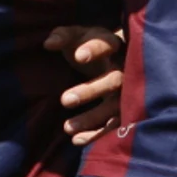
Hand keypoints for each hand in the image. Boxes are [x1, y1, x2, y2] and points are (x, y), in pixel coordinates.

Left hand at [45, 25, 124, 145]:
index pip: (107, 44)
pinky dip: (97, 134)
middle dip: (91, 90)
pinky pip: (115, 124)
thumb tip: (48, 44)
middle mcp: (125, 68)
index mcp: (114, 44)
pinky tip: (77, 140)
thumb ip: (62, 36)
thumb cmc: (90, 44)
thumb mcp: (77, 36)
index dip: (95, 50)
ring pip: (115, 107)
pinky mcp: (125, 109)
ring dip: (92, 118)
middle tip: (65, 100)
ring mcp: (128, 91)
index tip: (78, 57)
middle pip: (114, 80)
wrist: (113, 58)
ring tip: (67, 128)